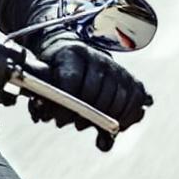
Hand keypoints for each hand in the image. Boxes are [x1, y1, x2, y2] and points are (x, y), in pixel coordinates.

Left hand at [28, 34, 151, 150]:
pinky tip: (114, 125)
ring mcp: (117, 69)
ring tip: (90, 123)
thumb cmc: (58, 71)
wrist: (77, 57)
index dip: (65, 104)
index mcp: (72, 53)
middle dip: (84, 114)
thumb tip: (43, 115)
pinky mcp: (132, 81)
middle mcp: (98, 58)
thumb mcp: (46, 78)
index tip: (58, 119)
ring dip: (104, 118)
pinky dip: (126, 118)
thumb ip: (44, 96)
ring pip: (117, 99)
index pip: (71, 79)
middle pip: (95, 92)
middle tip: (76, 123)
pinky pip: (135, 103)